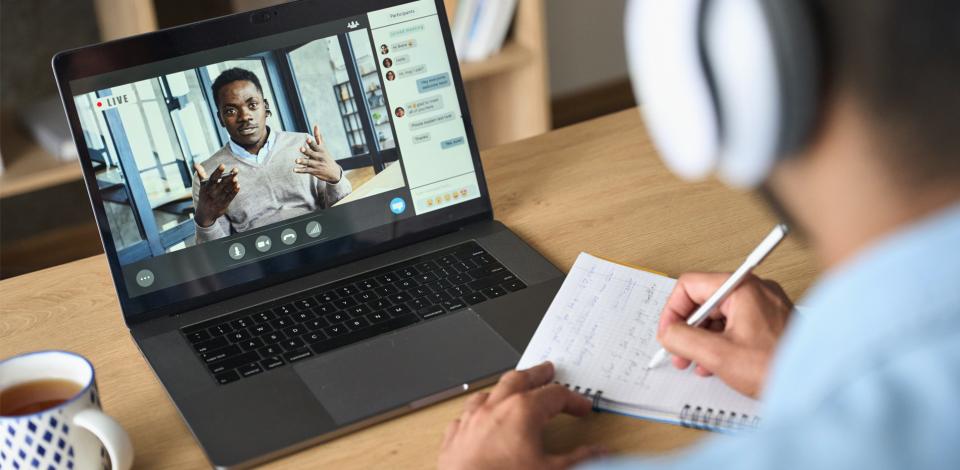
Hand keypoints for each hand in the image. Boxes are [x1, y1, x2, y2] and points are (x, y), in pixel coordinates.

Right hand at [194, 163, 238, 227]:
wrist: (205, 214)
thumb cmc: (204, 196)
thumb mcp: (202, 186)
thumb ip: (201, 174)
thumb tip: (195, 164)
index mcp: (207, 186)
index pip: (213, 178)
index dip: (218, 171)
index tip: (223, 165)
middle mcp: (213, 192)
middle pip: (222, 183)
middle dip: (229, 176)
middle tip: (236, 169)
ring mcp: (220, 198)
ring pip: (227, 189)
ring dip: (232, 183)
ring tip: (236, 177)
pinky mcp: (225, 203)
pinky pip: (230, 196)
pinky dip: (234, 191)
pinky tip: (238, 186)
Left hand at [296, 125, 341, 182]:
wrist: (333, 172)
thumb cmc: (326, 156)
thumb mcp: (323, 147)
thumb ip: (318, 136)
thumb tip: (315, 125)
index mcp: (321, 150)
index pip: (316, 146)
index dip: (311, 143)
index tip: (307, 139)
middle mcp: (319, 157)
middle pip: (312, 154)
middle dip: (306, 151)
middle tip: (301, 149)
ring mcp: (316, 165)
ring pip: (308, 163)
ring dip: (302, 161)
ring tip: (296, 160)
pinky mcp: (314, 171)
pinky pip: (306, 170)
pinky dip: (300, 170)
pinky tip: (294, 169)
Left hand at [438, 362, 605, 469]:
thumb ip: (578, 459)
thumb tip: (598, 452)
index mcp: (522, 411)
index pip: (555, 395)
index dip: (573, 400)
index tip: (582, 408)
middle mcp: (494, 409)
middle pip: (519, 380)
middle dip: (536, 375)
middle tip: (547, 370)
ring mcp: (470, 421)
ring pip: (489, 392)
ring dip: (505, 389)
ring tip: (513, 388)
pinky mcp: (454, 438)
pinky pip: (466, 415)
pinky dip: (478, 412)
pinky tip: (480, 418)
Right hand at [657, 273, 793, 397]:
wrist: (814, 386)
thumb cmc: (778, 367)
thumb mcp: (718, 355)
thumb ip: (683, 339)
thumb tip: (668, 333)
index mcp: (742, 287)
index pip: (690, 285)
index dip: (673, 310)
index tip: (669, 332)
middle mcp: (755, 290)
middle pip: (703, 300)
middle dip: (687, 329)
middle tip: (680, 351)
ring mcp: (764, 305)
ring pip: (718, 315)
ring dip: (702, 338)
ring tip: (697, 362)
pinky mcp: (770, 322)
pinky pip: (734, 324)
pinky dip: (719, 341)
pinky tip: (716, 362)